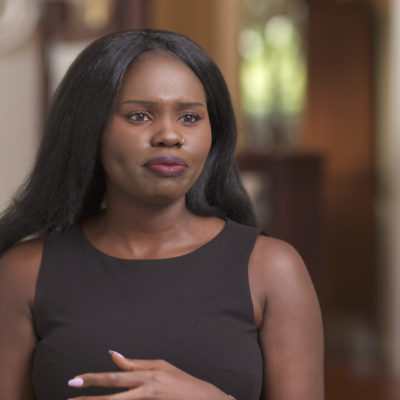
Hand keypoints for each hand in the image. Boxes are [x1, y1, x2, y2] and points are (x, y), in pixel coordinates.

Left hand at [67, 350, 230, 399]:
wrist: (201, 399)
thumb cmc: (180, 380)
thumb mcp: (159, 366)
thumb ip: (134, 364)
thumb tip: (112, 355)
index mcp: (146, 375)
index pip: (114, 377)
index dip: (93, 379)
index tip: (74, 380)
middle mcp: (144, 390)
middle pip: (111, 396)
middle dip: (88, 399)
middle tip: (69, 398)